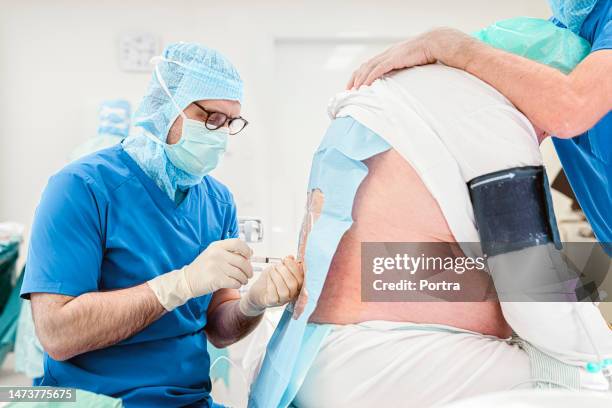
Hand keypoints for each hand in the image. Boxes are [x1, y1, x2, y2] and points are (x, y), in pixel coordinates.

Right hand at [148, 238, 252, 310]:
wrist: (186, 280)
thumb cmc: (202, 268)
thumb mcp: (213, 253)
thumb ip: (229, 251)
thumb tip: (250, 253)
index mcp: (217, 246)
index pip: (238, 243)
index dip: (247, 250)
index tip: (249, 256)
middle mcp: (217, 254)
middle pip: (242, 261)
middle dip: (248, 270)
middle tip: (249, 274)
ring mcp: (216, 266)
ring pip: (240, 273)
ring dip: (244, 279)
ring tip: (242, 280)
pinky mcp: (216, 279)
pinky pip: (235, 282)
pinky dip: (238, 285)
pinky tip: (236, 284)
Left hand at [239, 256, 303, 315]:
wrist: (257, 290)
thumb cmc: (270, 279)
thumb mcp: (278, 268)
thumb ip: (286, 264)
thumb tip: (291, 257)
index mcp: (297, 286)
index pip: (301, 279)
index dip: (295, 268)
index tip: (287, 259)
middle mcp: (292, 295)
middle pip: (293, 285)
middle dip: (285, 272)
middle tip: (278, 265)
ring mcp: (282, 300)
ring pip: (284, 291)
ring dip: (277, 277)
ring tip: (272, 270)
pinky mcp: (272, 303)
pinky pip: (274, 296)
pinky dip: (271, 284)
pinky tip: (268, 278)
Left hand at [346, 28, 472, 89]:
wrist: (437, 42)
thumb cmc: (428, 55)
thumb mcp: (413, 65)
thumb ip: (405, 73)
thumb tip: (403, 86)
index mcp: (390, 55)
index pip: (369, 65)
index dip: (360, 75)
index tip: (354, 86)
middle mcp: (387, 54)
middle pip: (364, 66)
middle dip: (354, 79)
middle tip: (347, 91)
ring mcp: (390, 55)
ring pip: (368, 68)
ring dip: (359, 80)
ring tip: (353, 91)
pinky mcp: (395, 58)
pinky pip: (378, 69)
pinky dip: (369, 78)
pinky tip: (364, 86)